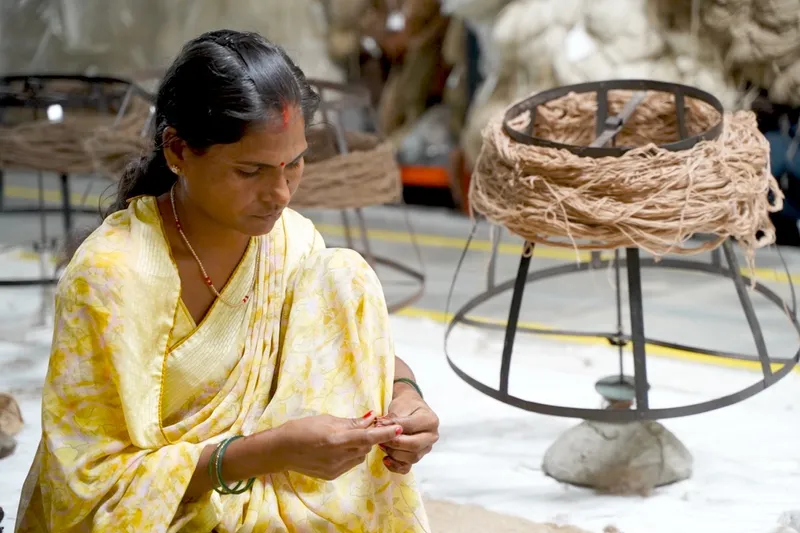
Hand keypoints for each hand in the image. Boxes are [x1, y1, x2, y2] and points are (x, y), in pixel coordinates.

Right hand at [275, 412, 401, 480]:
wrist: (281, 450)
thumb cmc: (302, 428)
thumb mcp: (327, 420)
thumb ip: (351, 422)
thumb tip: (371, 418)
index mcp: (337, 440)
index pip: (368, 438)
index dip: (385, 433)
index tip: (399, 428)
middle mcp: (338, 457)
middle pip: (366, 447)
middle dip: (369, 436)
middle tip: (365, 425)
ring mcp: (335, 469)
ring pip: (359, 456)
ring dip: (360, 446)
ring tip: (346, 436)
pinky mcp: (332, 475)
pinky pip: (350, 463)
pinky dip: (350, 454)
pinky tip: (338, 447)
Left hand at [376, 386, 438, 473]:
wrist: (410, 407)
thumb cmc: (406, 404)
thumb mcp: (400, 407)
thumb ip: (393, 419)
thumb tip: (380, 427)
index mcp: (431, 421)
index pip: (411, 428)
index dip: (393, 428)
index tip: (378, 425)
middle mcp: (432, 436)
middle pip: (414, 446)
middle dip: (394, 443)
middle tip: (380, 438)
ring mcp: (426, 448)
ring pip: (411, 458)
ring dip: (393, 453)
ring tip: (382, 444)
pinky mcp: (417, 456)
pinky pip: (407, 467)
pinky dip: (395, 466)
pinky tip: (385, 459)